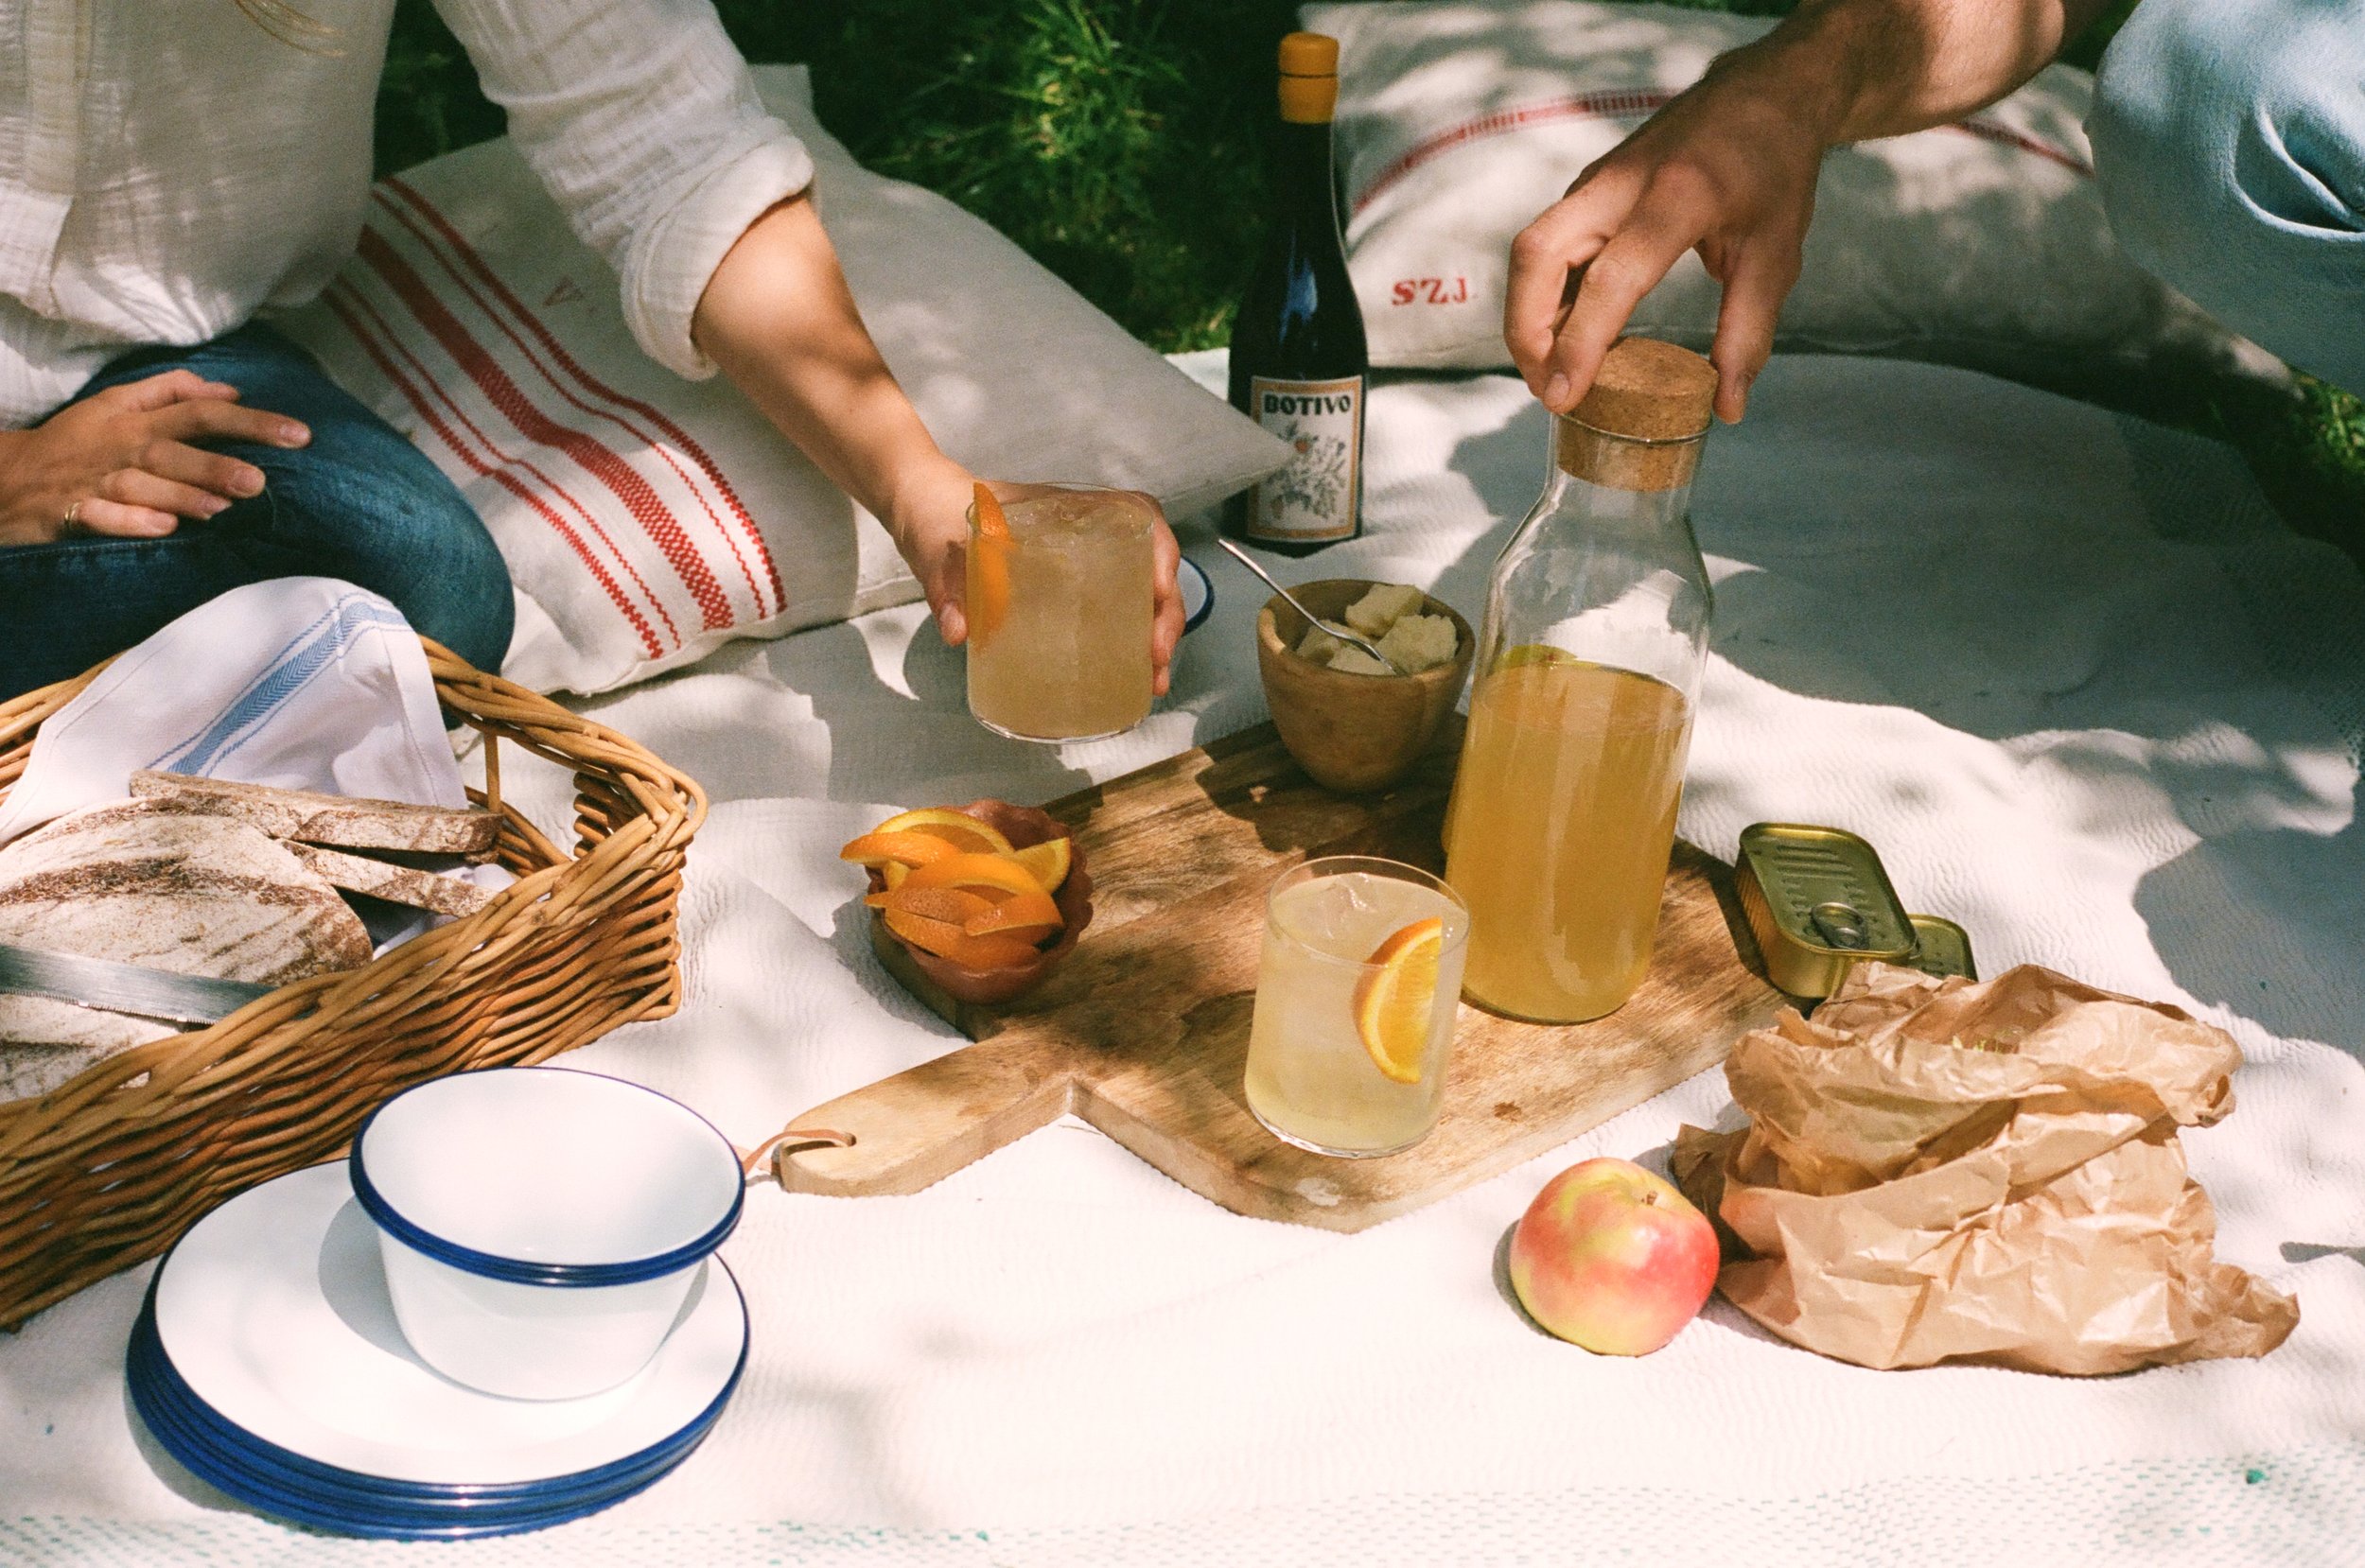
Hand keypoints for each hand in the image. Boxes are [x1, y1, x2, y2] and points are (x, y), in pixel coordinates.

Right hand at [0, 369, 311, 546]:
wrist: (7, 476)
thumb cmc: (77, 441)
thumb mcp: (117, 404)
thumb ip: (173, 393)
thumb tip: (231, 391)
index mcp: (136, 419)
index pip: (200, 412)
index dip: (250, 421)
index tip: (300, 434)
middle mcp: (121, 447)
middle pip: (173, 450)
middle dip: (216, 464)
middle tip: (260, 481)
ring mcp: (95, 482)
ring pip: (141, 486)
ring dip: (181, 494)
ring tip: (223, 507)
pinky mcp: (71, 513)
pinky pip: (103, 519)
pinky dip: (131, 521)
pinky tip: (164, 527)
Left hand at [890, 469, 1187, 697]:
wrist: (920, 507)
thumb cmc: (936, 515)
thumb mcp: (937, 549)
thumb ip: (945, 586)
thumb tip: (959, 632)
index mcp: (1065, 510)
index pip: (1138, 514)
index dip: (1162, 554)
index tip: (1158, 595)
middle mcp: (1084, 532)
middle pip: (1150, 564)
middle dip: (1167, 614)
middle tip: (1157, 663)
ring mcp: (1078, 560)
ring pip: (1138, 591)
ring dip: (1155, 633)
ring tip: (1153, 680)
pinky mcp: (1064, 587)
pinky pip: (1113, 607)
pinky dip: (1129, 639)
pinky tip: (1127, 675)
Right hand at [1504, 45, 1830, 423]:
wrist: (1765, 94)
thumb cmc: (1775, 170)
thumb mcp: (1777, 254)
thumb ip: (1747, 332)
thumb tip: (1728, 407)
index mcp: (1678, 195)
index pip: (1612, 278)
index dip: (1581, 343)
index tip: (1564, 396)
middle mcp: (1622, 182)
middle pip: (1538, 255)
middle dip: (1526, 330)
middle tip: (1547, 389)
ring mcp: (1598, 182)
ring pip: (1533, 250)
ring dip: (1529, 316)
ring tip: (1551, 373)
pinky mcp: (1590, 189)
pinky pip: (1551, 246)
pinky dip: (1547, 295)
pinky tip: (1567, 335)